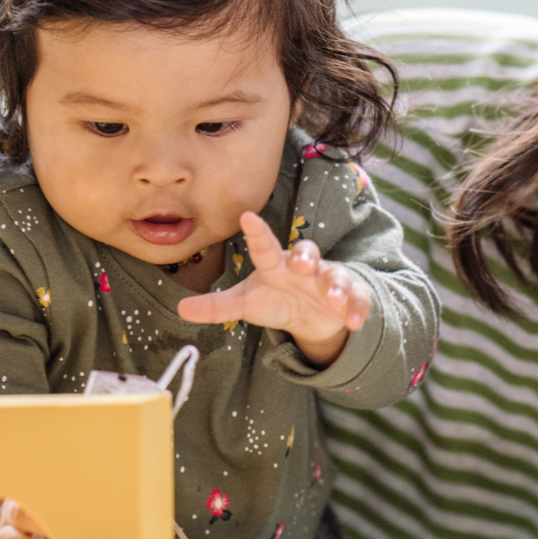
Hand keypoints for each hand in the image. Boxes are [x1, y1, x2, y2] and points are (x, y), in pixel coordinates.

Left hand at [177, 211, 370, 366]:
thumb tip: (180, 309)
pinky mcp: (349, 297)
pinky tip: (355, 322)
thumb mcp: (246, 304)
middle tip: (300, 263)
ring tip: (334, 299)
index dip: (256, 231)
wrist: (311, 316)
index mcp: (275, 265)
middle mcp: (303, 267)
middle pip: (306, 253)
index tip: (247, 216)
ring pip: (334, 275)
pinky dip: (357, 309)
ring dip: (336, 286)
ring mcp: (327, 280)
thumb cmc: (275, 300)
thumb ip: (216, 307)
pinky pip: (357, 299)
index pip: (264, 245)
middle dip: (305, 256)